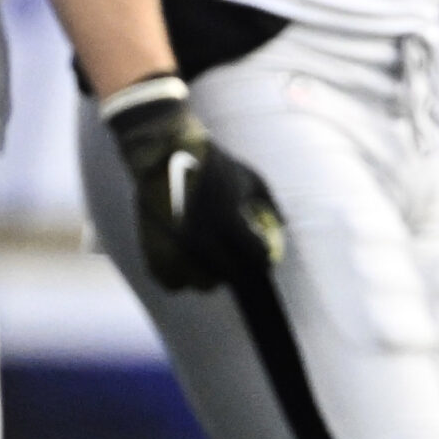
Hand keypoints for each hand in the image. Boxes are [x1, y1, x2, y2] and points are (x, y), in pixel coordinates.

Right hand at [106, 82, 285, 291]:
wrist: (164, 155)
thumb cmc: (213, 164)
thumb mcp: (249, 177)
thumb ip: (270, 203)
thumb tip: (284, 224)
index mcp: (228, 220)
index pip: (257, 257)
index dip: (265, 259)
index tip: (265, 258)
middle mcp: (203, 239)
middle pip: (230, 275)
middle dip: (239, 271)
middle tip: (240, 263)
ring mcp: (176, 248)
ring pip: (200, 283)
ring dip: (210, 276)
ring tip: (213, 263)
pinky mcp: (154, 253)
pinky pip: (172, 281)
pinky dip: (181, 277)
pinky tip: (188, 265)